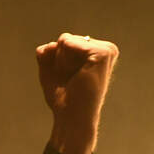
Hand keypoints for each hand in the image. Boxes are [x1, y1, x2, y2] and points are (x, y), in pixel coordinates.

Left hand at [36, 33, 119, 153]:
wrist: (70, 115)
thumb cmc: (63, 97)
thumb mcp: (50, 70)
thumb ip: (47, 52)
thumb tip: (50, 44)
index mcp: (96, 51)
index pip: (65, 41)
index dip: (57, 60)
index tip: (68, 77)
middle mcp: (105, 48)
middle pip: (65, 39)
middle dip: (58, 60)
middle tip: (70, 79)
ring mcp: (106, 49)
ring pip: (65, 40)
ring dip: (60, 61)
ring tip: (73, 78)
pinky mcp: (102, 53)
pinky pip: (68, 42)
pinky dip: (63, 60)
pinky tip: (76, 75)